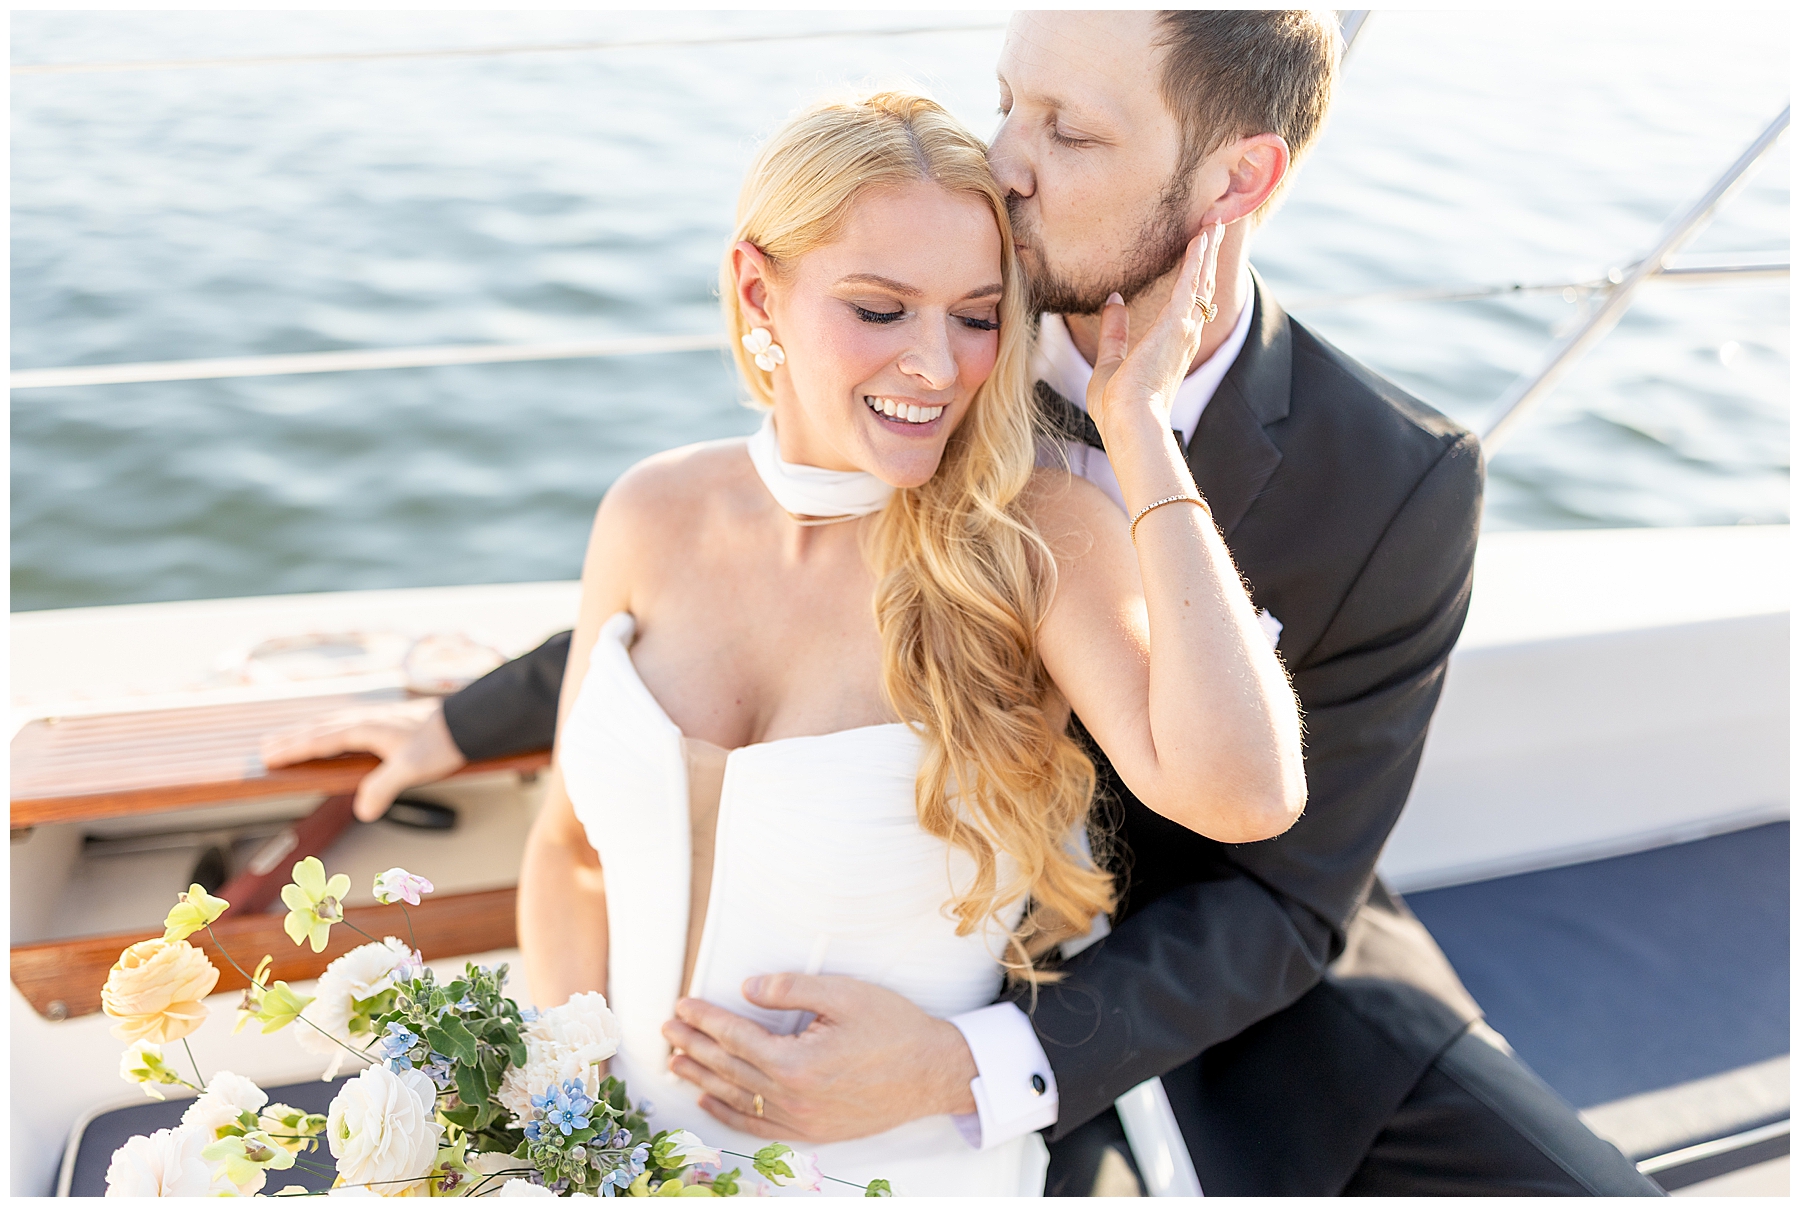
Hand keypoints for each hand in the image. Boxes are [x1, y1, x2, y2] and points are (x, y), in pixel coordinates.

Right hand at [259, 698, 465, 820]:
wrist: (468, 721)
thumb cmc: (441, 743)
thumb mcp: (411, 769)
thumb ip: (383, 788)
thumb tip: (362, 812)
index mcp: (366, 729)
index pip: (321, 740)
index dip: (294, 748)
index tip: (269, 755)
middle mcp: (367, 719)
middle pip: (321, 728)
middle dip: (292, 737)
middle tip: (265, 747)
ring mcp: (377, 717)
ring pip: (333, 722)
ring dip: (309, 730)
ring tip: (290, 737)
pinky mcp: (388, 719)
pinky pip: (348, 722)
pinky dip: (331, 727)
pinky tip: (335, 732)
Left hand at [661, 974, 978, 1142]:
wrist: (934, 1072)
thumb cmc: (894, 1029)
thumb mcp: (844, 994)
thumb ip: (791, 990)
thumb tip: (747, 989)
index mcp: (797, 1062)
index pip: (735, 1038)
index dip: (705, 1020)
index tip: (682, 1006)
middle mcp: (794, 1097)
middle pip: (729, 1069)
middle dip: (695, 1046)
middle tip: (669, 1029)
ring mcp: (802, 1120)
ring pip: (738, 1098)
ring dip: (703, 1078)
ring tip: (676, 1062)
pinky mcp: (813, 1132)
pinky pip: (759, 1126)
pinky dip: (729, 1113)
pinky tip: (709, 1101)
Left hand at [1085, 221, 1223, 443]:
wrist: (1128, 422)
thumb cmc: (1117, 407)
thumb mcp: (1108, 363)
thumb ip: (1114, 331)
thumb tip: (1113, 301)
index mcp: (1170, 349)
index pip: (1185, 308)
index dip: (1192, 282)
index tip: (1194, 260)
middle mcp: (1184, 337)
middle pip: (1201, 289)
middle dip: (1206, 258)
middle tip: (1213, 229)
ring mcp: (1184, 329)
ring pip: (1200, 280)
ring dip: (1206, 250)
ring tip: (1213, 222)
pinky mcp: (1177, 322)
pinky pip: (1191, 281)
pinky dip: (1197, 257)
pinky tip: (1202, 235)